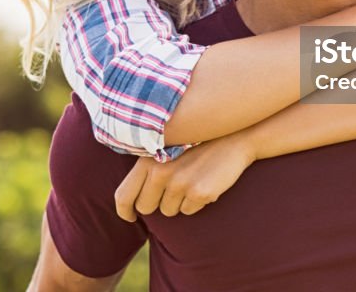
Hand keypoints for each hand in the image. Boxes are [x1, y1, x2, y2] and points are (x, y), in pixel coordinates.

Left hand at [114, 135, 255, 221]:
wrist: (232, 138)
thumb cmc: (195, 145)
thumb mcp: (165, 149)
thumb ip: (146, 169)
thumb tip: (130, 200)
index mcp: (147, 160)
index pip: (123, 195)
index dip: (125, 211)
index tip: (131, 217)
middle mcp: (160, 172)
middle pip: (145, 207)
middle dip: (155, 205)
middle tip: (172, 189)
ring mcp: (179, 183)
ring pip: (168, 211)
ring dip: (178, 202)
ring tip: (190, 180)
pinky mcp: (199, 193)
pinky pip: (188, 211)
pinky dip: (194, 203)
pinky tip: (203, 183)